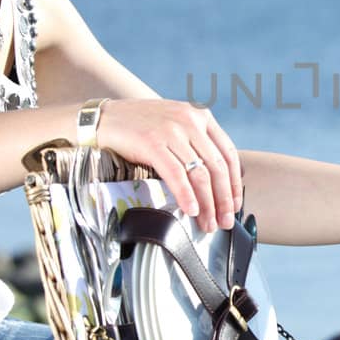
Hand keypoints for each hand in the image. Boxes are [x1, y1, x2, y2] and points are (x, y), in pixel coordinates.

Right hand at [96, 99, 241, 232]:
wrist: (104, 118)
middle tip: (224, 222)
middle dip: (223, 200)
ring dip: (207, 204)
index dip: (234, 183)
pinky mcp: (152, 142)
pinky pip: (176, 174)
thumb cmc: (140, 127)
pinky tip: (190, 210)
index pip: (228, 153)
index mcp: (200, 116)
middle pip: (217, 167)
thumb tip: (215, 181)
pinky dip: (186, 195)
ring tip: (207, 223)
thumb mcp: (175, 125)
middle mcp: (190, 121)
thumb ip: (195, 144)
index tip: (235, 205)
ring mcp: (172, 130)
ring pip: (199, 173)